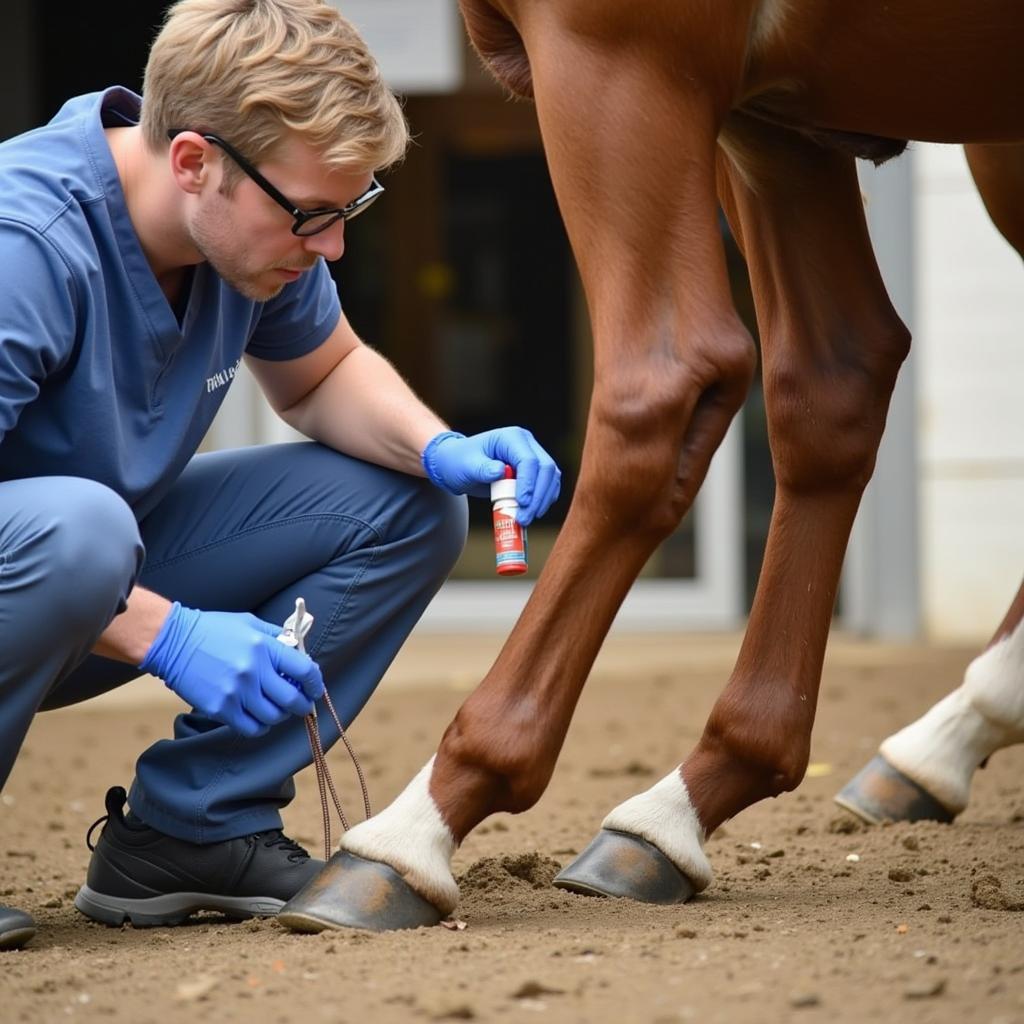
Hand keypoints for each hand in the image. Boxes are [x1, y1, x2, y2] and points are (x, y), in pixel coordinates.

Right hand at [139, 603, 324, 737]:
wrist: (173, 641)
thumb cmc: (213, 630)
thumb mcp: (250, 624)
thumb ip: (276, 638)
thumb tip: (298, 652)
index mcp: (264, 647)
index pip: (304, 670)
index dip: (315, 683)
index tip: (315, 689)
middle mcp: (254, 671)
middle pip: (292, 700)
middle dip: (303, 706)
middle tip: (303, 706)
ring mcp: (236, 692)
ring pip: (273, 717)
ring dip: (280, 716)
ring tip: (277, 710)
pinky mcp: (220, 708)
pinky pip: (250, 728)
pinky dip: (260, 727)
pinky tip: (259, 719)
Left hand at [422, 428, 560, 524]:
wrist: (458, 465)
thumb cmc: (459, 461)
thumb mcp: (466, 466)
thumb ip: (483, 469)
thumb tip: (501, 471)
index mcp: (512, 438)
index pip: (529, 460)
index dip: (529, 483)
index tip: (522, 503)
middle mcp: (527, 445)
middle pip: (546, 468)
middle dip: (538, 496)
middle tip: (525, 518)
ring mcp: (533, 457)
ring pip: (551, 478)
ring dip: (543, 500)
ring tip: (526, 519)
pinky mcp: (534, 473)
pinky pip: (548, 486)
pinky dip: (543, 501)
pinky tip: (532, 513)